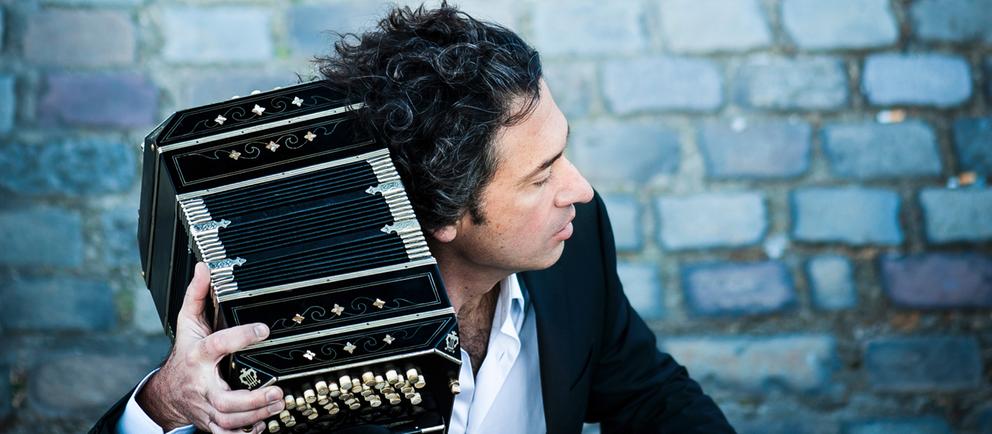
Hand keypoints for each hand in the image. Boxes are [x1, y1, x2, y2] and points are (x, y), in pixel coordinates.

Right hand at [137, 262, 284, 432]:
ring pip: (228, 422)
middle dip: (251, 400)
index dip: (240, 336)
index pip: (218, 344)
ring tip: (278, 404)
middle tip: (277, 391)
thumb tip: (205, 267)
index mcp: (197, 356)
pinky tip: (264, 425)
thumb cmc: (184, 356)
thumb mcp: (187, 322)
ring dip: (255, 417)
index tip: (263, 329)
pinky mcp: (211, 423)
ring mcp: (205, 408)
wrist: (166, 393)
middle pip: (223, 400)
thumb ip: (198, 295)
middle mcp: (201, 385)